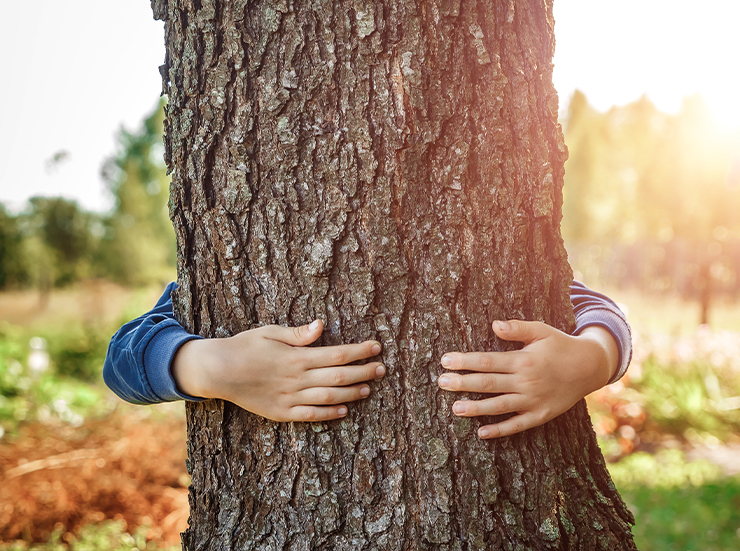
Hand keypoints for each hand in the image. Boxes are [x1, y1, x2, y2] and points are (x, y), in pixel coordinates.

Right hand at [172, 320, 383, 421]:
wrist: (218, 371)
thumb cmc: (245, 346)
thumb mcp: (270, 332)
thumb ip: (298, 333)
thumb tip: (321, 325)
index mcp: (297, 357)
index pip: (337, 354)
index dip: (359, 351)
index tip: (376, 347)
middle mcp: (297, 379)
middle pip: (338, 377)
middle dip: (363, 372)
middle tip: (381, 368)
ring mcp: (289, 398)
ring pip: (328, 398)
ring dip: (351, 394)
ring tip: (369, 388)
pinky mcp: (281, 413)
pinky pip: (310, 416)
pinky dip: (329, 414)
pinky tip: (343, 411)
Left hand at [438, 320, 617, 438]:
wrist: (590, 367)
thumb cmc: (560, 345)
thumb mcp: (541, 330)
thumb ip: (517, 328)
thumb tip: (494, 325)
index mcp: (523, 360)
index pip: (487, 361)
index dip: (465, 361)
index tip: (445, 361)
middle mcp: (526, 382)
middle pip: (488, 384)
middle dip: (462, 383)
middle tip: (441, 383)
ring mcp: (533, 401)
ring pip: (499, 406)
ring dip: (476, 409)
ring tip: (455, 408)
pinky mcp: (541, 415)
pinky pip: (517, 425)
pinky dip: (500, 430)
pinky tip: (481, 433)